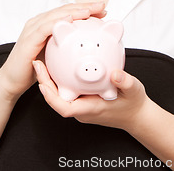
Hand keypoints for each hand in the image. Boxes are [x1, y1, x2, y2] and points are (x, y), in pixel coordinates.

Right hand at [0, 1, 105, 101]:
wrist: (12, 83)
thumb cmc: (34, 70)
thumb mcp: (55, 57)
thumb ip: (67, 48)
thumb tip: (90, 48)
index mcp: (45, 24)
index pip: (68, 12)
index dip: (85, 9)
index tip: (103, 10)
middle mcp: (38, 22)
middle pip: (65, 9)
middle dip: (84, 6)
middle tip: (102, 6)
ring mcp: (32, 29)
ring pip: (57, 15)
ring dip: (75, 11)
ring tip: (91, 11)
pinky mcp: (29, 39)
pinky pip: (46, 27)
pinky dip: (59, 22)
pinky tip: (72, 20)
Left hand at [33, 60, 148, 132]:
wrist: (136, 114)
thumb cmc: (133, 104)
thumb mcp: (134, 90)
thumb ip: (125, 82)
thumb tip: (116, 74)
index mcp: (91, 109)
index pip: (65, 108)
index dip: (51, 98)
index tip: (42, 84)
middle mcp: (83, 108)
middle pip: (57, 98)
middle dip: (44, 83)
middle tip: (37, 63)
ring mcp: (82, 103)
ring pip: (60, 93)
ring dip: (50, 78)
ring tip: (43, 59)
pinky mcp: (84, 98)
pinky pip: (68, 88)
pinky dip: (61, 76)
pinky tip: (61, 60)